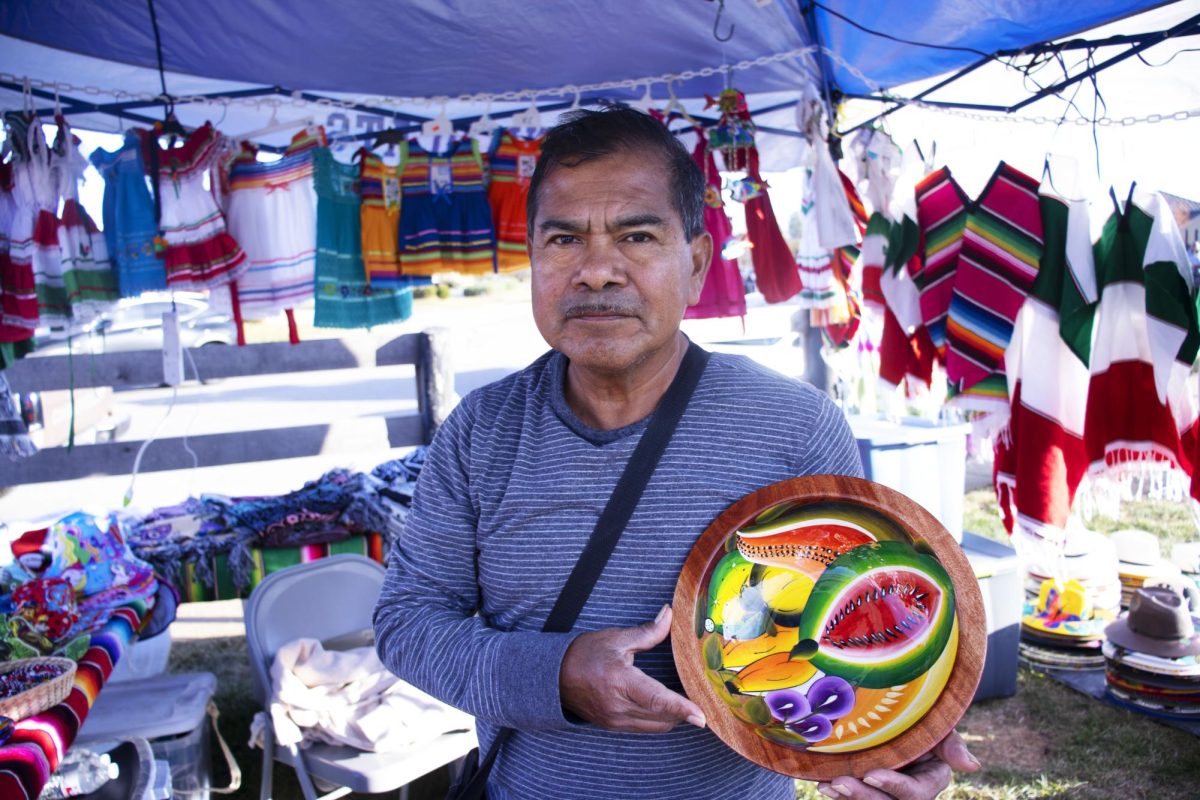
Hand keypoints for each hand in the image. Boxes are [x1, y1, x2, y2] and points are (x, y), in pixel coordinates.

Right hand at [559, 604, 706, 732]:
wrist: (554, 676)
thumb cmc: (585, 654)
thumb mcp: (616, 639)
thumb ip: (648, 632)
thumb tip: (670, 614)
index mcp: (620, 681)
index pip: (657, 699)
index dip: (681, 708)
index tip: (701, 717)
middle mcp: (618, 706)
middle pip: (663, 716)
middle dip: (684, 710)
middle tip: (701, 697)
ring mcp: (615, 720)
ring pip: (656, 725)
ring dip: (673, 716)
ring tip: (685, 701)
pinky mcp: (613, 726)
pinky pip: (645, 728)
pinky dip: (659, 719)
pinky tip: (665, 706)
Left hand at [816, 730, 979, 798]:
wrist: (900, 708)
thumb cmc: (924, 715)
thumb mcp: (939, 725)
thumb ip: (951, 744)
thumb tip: (973, 766)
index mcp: (931, 779)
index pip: (914, 792)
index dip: (894, 786)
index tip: (871, 774)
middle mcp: (908, 790)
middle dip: (863, 796)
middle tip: (840, 783)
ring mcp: (887, 791)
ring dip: (847, 797)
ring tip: (827, 786)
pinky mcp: (867, 786)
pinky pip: (853, 797)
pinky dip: (838, 793)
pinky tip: (822, 783)